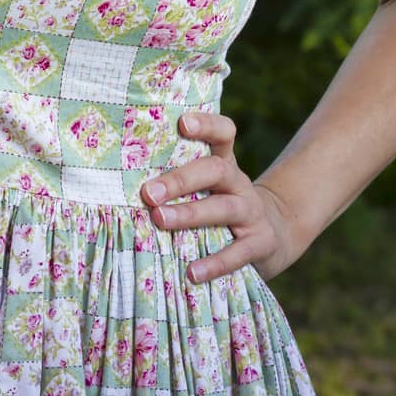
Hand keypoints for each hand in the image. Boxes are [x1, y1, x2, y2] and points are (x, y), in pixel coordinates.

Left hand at [142, 112, 305, 283]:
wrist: (274, 233)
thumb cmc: (221, 205)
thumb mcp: (208, 186)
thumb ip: (178, 178)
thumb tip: (121, 179)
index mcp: (224, 163)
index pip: (222, 133)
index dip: (206, 124)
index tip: (182, 122)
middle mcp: (239, 183)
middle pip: (215, 170)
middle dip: (181, 180)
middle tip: (149, 193)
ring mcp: (252, 212)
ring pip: (223, 208)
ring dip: (190, 214)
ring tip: (160, 220)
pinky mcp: (261, 242)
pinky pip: (238, 253)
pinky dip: (215, 263)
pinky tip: (192, 272)